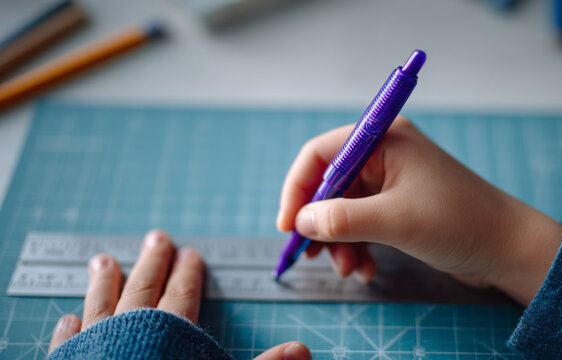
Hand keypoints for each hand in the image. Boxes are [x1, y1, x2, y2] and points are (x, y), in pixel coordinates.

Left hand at [48, 230, 311, 359]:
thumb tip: (303, 350)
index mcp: (169, 335)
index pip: (182, 295)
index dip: (188, 273)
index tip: (189, 253)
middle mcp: (130, 334)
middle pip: (143, 290)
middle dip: (152, 263)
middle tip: (155, 238)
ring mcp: (95, 349)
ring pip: (100, 307)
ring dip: (104, 283)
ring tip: (102, 261)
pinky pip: (66, 346)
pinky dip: (67, 332)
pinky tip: (67, 319)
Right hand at [276, 116, 561, 304]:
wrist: (507, 248)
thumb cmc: (458, 222)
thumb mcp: (394, 221)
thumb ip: (342, 218)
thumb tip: (301, 221)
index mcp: (384, 139)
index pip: (321, 153)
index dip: (298, 188)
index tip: (288, 225)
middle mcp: (384, 154)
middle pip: (329, 184)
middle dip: (320, 223)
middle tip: (314, 256)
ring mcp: (391, 181)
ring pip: (343, 208)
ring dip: (339, 241)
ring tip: (350, 269)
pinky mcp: (398, 206)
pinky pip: (361, 222)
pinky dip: (357, 246)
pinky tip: (365, 269)